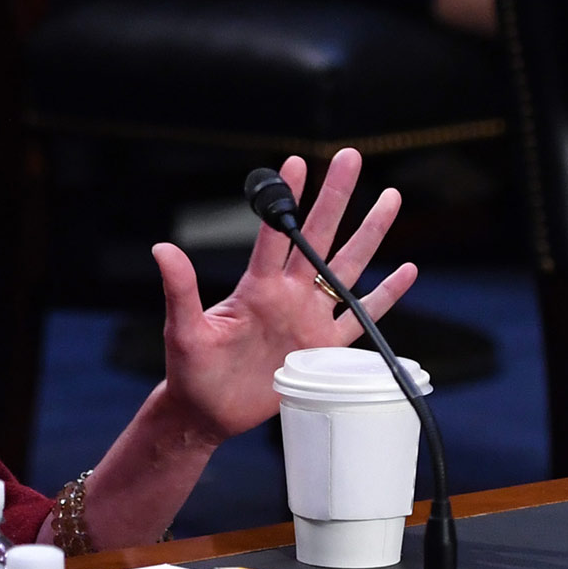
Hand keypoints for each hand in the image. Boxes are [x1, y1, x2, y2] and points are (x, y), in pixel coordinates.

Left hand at [151, 148, 416, 443]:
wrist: (209, 411)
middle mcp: (288, 294)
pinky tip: (406, 271)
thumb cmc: (191, 370)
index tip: (296, 161)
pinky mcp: (323, 349)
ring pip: (347, 268)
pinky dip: (385, 296)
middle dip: (336, 197)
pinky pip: (361, 318)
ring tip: (390, 198)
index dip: (287, 199)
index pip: (276, 234)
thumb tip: (161, 248)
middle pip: (319, 237)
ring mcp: (309, 318)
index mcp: (256, 287)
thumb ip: (180, 289)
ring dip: (369, 234)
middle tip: (350, 157)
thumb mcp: (183, 329)